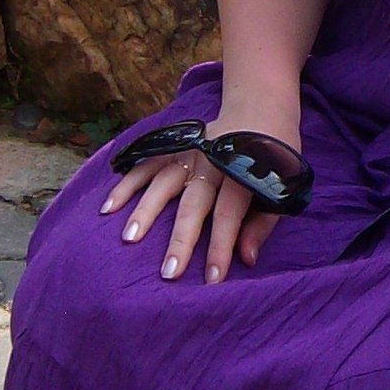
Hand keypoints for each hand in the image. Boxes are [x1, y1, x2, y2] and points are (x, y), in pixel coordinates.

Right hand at [100, 122, 285, 284]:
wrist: (260, 110)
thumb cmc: (272, 161)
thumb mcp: (280, 188)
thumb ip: (262, 224)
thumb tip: (246, 258)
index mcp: (241, 174)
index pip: (229, 215)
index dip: (221, 247)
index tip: (212, 279)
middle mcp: (211, 162)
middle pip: (193, 204)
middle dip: (181, 239)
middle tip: (168, 272)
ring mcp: (189, 153)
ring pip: (163, 183)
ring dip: (146, 210)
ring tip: (129, 238)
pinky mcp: (174, 147)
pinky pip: (146, 165)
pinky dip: (127, 184)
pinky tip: (109, 207)